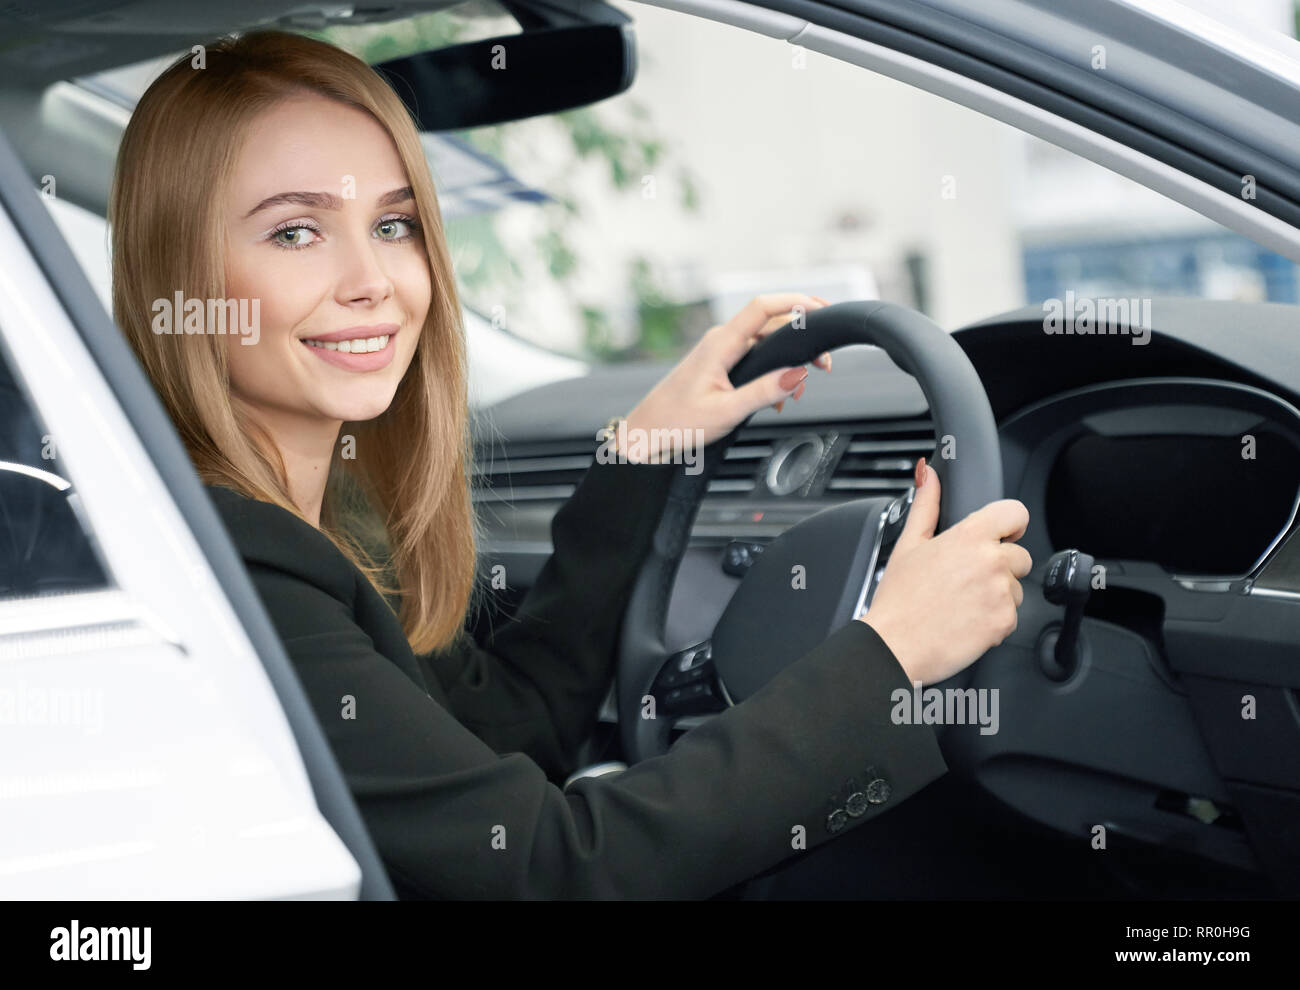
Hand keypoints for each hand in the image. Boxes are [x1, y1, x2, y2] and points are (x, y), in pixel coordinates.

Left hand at [619, 293, 833, 460]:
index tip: (823, 310)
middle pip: (772, 325)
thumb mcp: (726, 411)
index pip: (762, 306)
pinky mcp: (721, 364)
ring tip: (799, 393)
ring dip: (788, 364)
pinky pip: (756, 359)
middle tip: (823, 367)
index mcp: (720, 344)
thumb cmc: (677, 423)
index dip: (796, 301)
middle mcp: (721, 340)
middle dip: (802, 342)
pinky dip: (773, 374)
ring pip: (767, 344)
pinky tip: (777, 399)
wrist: (648, 433)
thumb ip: (764, 392)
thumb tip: (798, 374)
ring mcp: (721, 351)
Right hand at [859, 458, 1031, 685]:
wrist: (895, 645)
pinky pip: (1011, 617)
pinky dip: (993, 622)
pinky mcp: (1005, 622)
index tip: (999, 537)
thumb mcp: (908, 545)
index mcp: (969, 536)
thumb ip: (926, 505)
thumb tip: (927, 473)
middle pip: (1019, 556)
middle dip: (999, 567)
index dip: (1009, 526)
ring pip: (1015, 589)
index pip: (1016, 513)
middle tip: (965, 582)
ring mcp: (1000, 592)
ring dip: (996, 596)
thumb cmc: (898, 599)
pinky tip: (966, 622)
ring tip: (961, 605)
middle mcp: (991, 561)